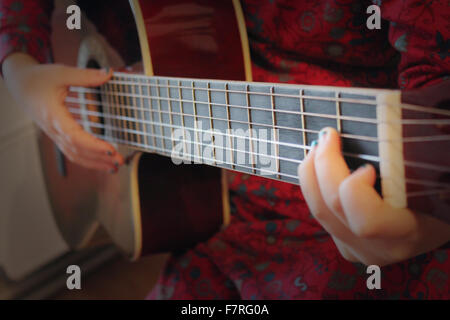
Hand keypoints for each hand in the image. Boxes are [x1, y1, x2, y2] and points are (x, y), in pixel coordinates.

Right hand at [2, 53, 123, 171]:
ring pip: (75, 155)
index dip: (94, 146)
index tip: (111, 150)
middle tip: (120, 161)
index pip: (75, 137)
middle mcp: (54, 129)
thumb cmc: (39, 78)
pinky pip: (72, 152)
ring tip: (114, 166)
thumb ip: (86, 76)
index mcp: (54, 116)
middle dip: (99, 158)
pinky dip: (88, 160)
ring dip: (95, 163)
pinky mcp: (58, 136)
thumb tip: (108, 74)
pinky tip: (102, 162)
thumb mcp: (62, 73)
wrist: (20, 84)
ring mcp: (55, 135)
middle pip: (78, 151)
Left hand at [298, 127, 449, 265]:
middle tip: (328, 135)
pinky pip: (320, 214)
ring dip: (311, 172)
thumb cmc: (441, 188)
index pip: (367, 221)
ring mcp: (359, 250)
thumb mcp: (438, 175)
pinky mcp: (345, 246)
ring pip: (318, 210)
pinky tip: (320, 166)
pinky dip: (314, 185)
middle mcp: (380, 247)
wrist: (434, 222)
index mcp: (408, 233)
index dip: (356, 189)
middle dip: (324, 164)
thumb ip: (413, 156)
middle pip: (333, 206)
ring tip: (319, 145)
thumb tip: (397, 121)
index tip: (368, 166)